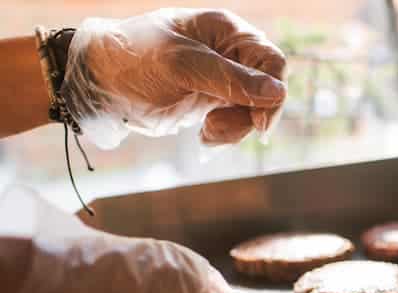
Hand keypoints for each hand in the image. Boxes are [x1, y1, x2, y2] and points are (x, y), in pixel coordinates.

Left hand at [61, 9, 286, 148]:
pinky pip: (237, 120)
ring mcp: (223, 77)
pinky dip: (226, 134)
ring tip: (208, 134)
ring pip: (255, 109)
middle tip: (220, 129)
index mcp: (226, 31)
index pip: (271, 61)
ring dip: (237, 128)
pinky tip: (204, 136)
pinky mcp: (213, 99)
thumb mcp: (182, 67)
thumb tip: (277, 92)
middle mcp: (229, 52)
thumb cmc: (135, 61)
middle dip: (251, 114)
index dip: (272, 93)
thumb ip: (231, 79)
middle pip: (268, 88)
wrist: (100, 82)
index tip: (257, 123)